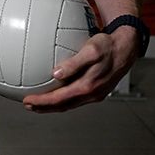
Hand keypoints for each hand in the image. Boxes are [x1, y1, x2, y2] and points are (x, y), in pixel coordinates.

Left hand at [23, 27, 138, 112]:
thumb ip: (73, 63)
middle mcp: (92, 93)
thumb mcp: (90, 51)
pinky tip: (56, 94)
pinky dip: (63, 100)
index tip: (27, 100)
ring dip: (52, 105)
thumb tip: (56, 73)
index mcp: (88, 86)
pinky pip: (76, 99)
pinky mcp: (97, 91)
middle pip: (63, 106)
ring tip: (38, 103)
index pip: (59, 98)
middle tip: (27, 105)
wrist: (126, 48)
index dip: (42, 101)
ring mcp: (95, 94)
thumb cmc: (108, 46)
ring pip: (70, 104)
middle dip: (43, 107)